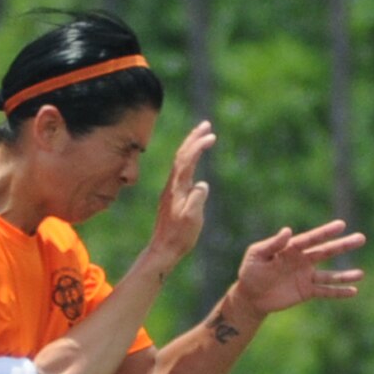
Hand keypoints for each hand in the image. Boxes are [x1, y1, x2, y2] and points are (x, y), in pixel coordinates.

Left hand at [147, 120, 214, 270]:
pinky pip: (180, 170)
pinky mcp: (171, 196)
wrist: (162, 250)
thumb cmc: (179, 236)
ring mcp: (170, 190)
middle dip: (193, 138)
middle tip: (206, 124)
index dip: (198, 146)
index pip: (187, 160)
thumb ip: (197, 199)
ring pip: (179, 162)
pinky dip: (188, 158)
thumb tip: (202, 184)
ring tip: (202, 135)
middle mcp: (171, 186)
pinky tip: (193, 159)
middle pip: (181, 155)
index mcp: (177, 188)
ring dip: (190, 146)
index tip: (211, 136)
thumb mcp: (192, 218)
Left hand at [232, 219, 365, 316]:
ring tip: (361, 274)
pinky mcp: (306, 291)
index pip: (311, 239)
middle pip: (325, 252)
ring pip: (329, 275)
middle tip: (361, 238)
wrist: (250, 296)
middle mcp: (303, 260)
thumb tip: (288, 231)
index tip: (341, 225)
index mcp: (291, 248)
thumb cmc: (251, 272)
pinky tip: (354, 291)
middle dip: (343, 246)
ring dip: (345, 274)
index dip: (325, 232)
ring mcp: (306, 276)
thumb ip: (272, 244)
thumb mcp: (256, 256)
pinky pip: (325, 291)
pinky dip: (338, 292)